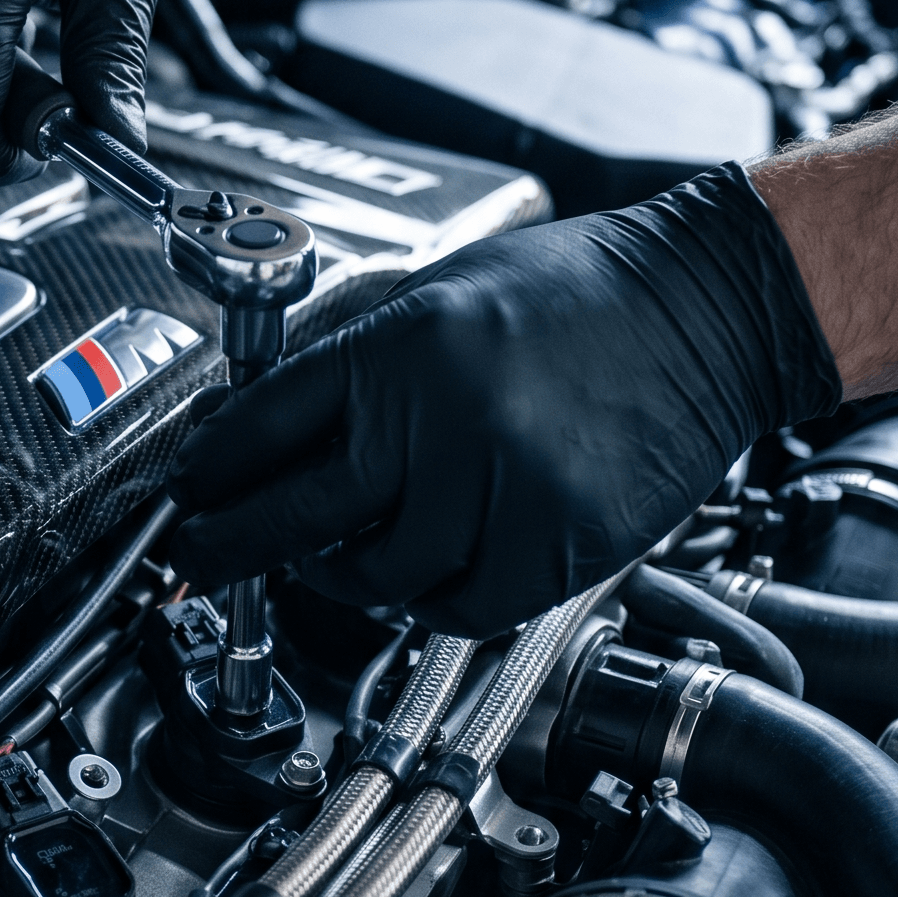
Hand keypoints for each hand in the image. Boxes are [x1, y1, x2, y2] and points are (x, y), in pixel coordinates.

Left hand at [168, 165, 839, 637]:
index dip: (206, 472)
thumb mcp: (445, 287)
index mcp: (403, 343)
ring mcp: (505, 491)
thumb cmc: (584, 290)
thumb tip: (254, 419)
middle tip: (204, 558)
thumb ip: (353, 353)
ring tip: (344, 554)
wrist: (713, 308)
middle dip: (232, 546)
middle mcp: (445, 419)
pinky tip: (426, 571)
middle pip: (295, 517)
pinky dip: (429, 602)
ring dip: (345, 577)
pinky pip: (459, 609)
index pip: (263, 425)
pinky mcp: (560, 547)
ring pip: (377, 579)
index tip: (184, 497)